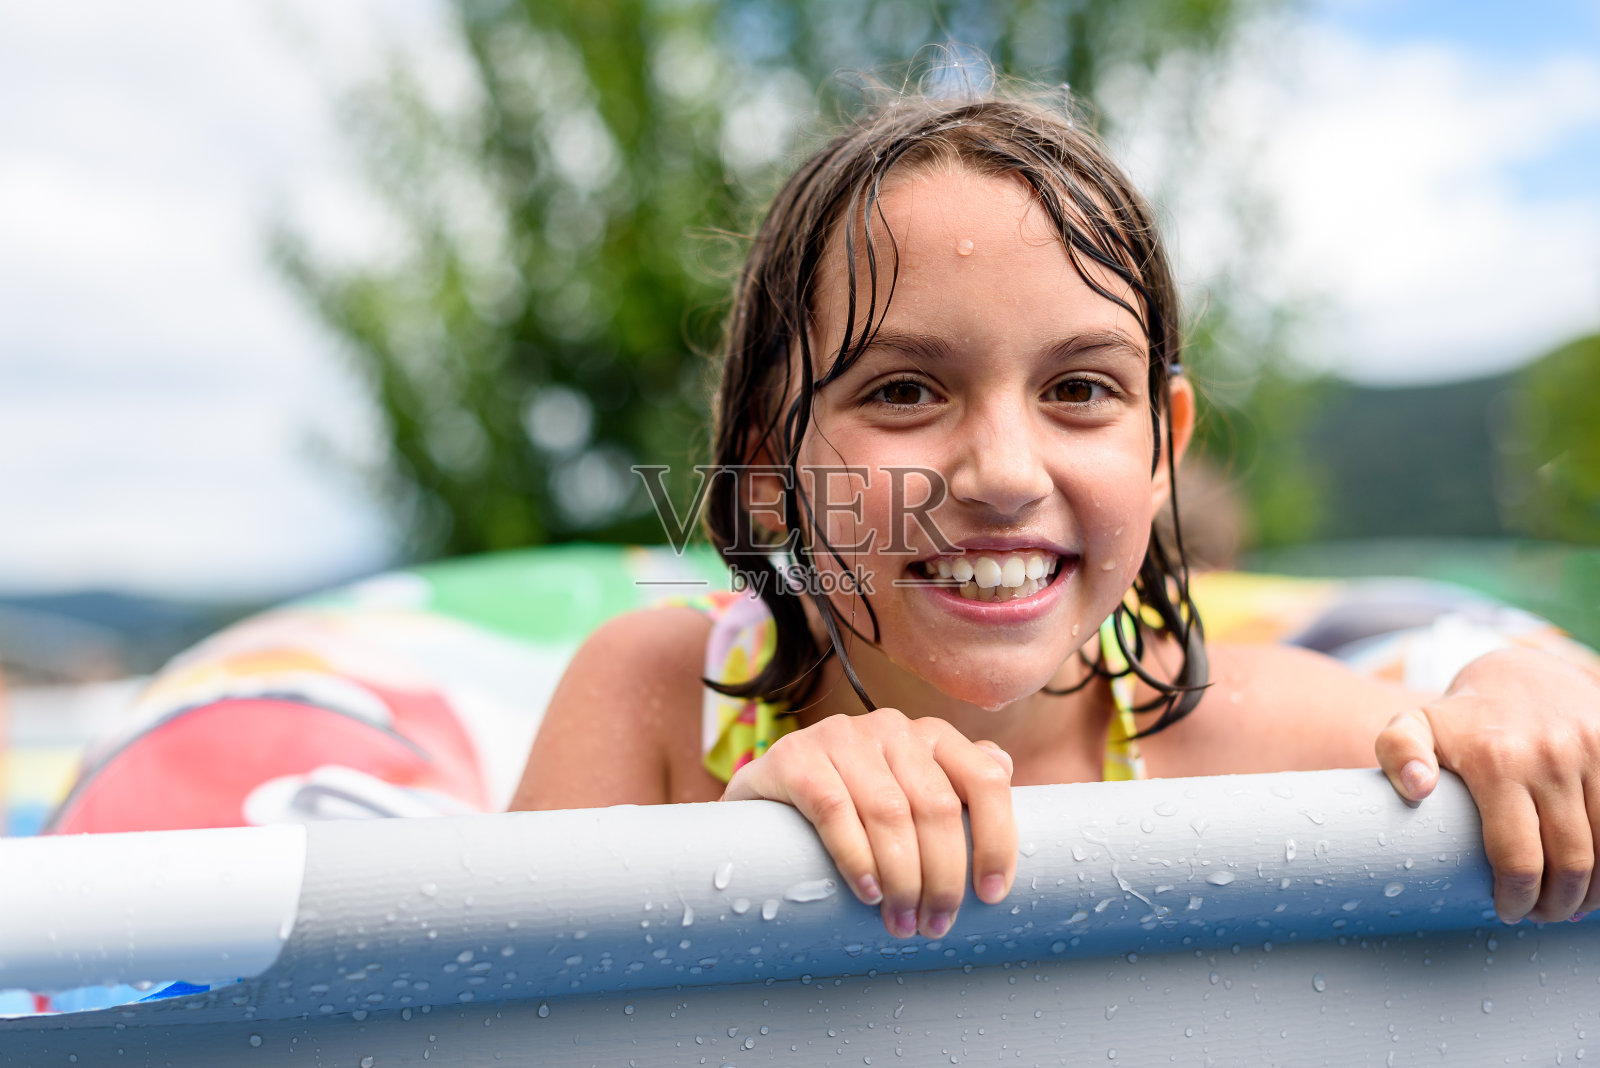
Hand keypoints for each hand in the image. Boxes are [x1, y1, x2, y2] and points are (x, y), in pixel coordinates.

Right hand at [721, 707, 1016, 937]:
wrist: (761, 802)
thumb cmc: (851, 805)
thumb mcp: (906, 789)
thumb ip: (954, 780)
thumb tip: (1003, 766)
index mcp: (930, 735)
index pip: (985, 779)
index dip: (996, 840)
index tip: (990, 895)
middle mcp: (890, 727)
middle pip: (937, 807)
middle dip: (943, 877)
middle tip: (934, 925)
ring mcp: (840, 736)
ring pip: (890, 813)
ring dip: (903, 879)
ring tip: (901, 923)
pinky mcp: (794, 756)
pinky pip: (834, 810)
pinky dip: (856, 857)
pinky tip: (868, 891)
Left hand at [1374, 647, 1599, 923]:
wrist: (1520, 674)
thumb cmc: (1462, 719)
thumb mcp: (1416, 727)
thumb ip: (1399, 752)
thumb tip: (1415, 788)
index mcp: (1496, 760)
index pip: (1517, 856)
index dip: (1516, 896)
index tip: (1508, 910)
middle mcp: (1550, 756)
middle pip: (1570, 861)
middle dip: (1556, 902)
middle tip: (1539, 913)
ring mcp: (1591, 751)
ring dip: (1593, 890)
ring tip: (1570, 903)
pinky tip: (1598, 879)